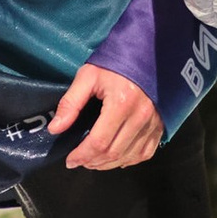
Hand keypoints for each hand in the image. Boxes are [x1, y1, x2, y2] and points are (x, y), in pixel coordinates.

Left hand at [45, 59, 161, 169]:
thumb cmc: (116, 63)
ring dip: (108, 164)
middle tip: (79, 161)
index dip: (82, 155)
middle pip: (114, 153)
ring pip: (129, 156)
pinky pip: (145, 153)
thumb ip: (71, 102)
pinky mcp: (160, 125)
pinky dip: (129, 160)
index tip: (70, 160)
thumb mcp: (88, 76)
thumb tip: (56, 129)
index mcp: (121, 103)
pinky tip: (116, 157)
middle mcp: (140, 117)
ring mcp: (153, 123)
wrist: (148, 53)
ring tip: (93, 161)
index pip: (99, 142)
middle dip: (92, 162)